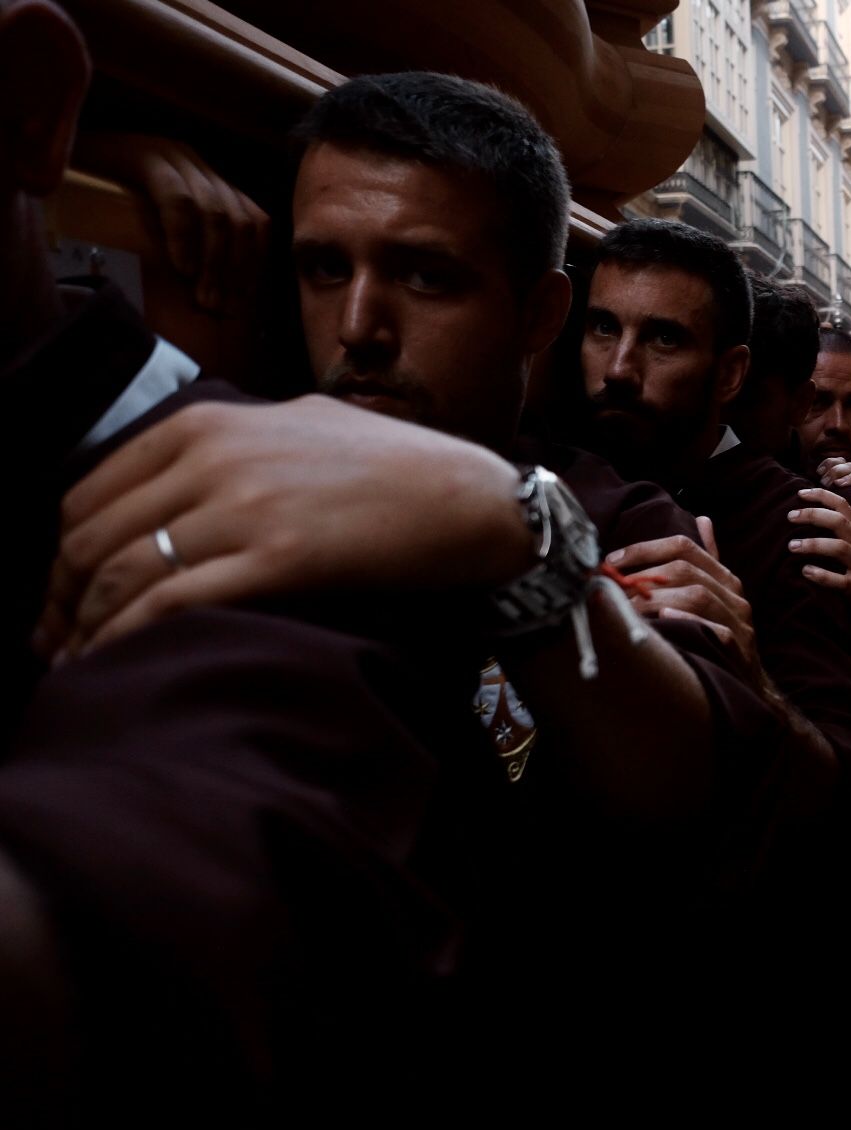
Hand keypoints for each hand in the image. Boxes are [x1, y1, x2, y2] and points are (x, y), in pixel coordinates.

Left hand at [39, 396, 533, 657]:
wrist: (473, 499)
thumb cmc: (400, 466)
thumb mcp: (302, 422)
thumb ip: (238, 438)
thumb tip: (193, 462)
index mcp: (208, 422)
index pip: (90, 490)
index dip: (60, 554)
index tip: (59, 596)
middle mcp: (214, 457)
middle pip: (93, 536)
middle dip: (58, 599)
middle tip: (54, 641)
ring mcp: (245, 506)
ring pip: (124, 572)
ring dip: (85, 628)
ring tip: (79, 664)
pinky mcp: (279, 558)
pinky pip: (173, 602)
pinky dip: (130, 637)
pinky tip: (123, 663)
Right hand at [75, 131, 270, 313]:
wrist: (49, 152)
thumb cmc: (101, 200)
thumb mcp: (154, 223)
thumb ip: (186, 246)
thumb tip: (212, 300)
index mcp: (208, 180)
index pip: (254, 220)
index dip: (254, 262)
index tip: (243, 300)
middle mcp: (197, 164)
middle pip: (239, 220)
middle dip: (234, 269)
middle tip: (218, 307)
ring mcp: (173, 157)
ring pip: (216, 212)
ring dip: (214, 262)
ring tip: (203, 297)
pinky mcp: (144, 155)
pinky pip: (177, 199)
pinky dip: (185, 236)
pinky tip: (182, 267)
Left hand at [606, 522, 762, 688]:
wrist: (751, 684)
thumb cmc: (720, 636)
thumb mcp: (716, 596)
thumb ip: (707, 561)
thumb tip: (703, 519)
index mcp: (725, 578)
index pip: (685, 547)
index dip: (646, 549)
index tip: (612, 561)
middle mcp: (734, 596)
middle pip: (687, 571)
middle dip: (645, 578)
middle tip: (613, 591)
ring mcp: (740, 623)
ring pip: (699, 597)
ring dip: (657, 600)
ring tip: (627, 610)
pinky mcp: (741, 650)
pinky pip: (717, 631)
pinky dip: (689, 622)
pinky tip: (665, 621)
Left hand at [787, 488, 850, 628]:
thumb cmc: (840, 573)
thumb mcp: (836, 549)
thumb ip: (826, 532)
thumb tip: (796, 511)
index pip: (843, 506)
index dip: (823, 496)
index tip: (800, 494)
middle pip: (842, 523)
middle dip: (814, 516)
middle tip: (790, 516)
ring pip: (841, 548)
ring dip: (814, 544)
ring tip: (791, 546)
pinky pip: (841, 581)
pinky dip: (822, 575)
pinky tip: (805, 571)